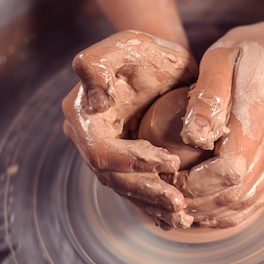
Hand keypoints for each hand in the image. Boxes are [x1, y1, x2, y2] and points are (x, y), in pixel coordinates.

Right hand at [62, 30, 197, 227]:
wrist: (160, 64)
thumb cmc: (144, 51)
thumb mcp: (126, 44)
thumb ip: (98, 63)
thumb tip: (95, 102)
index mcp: (82, 114)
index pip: (101, 151)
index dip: (132, 162)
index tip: (171, 162)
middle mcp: (88, 137)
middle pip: (112, 177)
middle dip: (146, 192)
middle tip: (180, 204)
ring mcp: (106, 152)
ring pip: (124, 188)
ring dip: (152, 204)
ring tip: (182, 217)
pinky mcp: (124, 161)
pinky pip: (135, 188)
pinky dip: (154, 204)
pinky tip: (175, 218)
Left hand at [173, 23, 263, 227]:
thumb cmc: (253, 51)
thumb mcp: (223, 56)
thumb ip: (207, 97)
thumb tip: (192, 137)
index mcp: (258, 122)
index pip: (226, 173)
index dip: (193, 184)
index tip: (166, 175)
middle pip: (235, 196)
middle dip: (196, 203)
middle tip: (164, 196)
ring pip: (247, 203)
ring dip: (211, 212)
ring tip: (180, 207)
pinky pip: (258, 198)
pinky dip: (231, 211)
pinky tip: (207, 208)